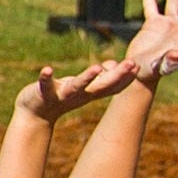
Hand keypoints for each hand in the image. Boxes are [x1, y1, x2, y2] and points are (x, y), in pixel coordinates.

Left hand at [15, 52, 139, 123]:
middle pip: (101, 85)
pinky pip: (45, 85)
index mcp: (90, 93)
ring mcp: (62, 95)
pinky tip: (47, 69)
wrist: (36, 114)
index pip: (112, 86)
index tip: (140, 65)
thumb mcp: (83, 87)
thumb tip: (112, 64)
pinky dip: (46, 78)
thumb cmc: (62, 95)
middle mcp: (80, 95)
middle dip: (117, 75)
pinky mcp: (43, 93)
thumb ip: (98, 77)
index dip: (126, 77)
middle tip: (132, 63)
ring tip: (98, 67)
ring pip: (77, 86)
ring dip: (87, 77)